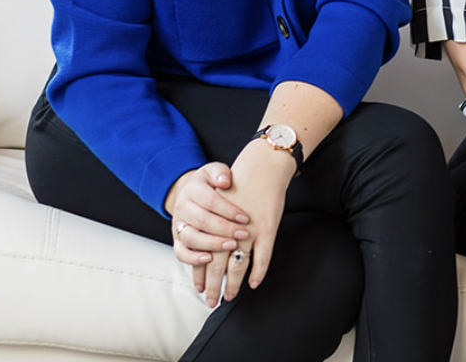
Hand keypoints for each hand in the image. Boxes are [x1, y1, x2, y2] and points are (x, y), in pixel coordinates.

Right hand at [165, 161, 251, 295]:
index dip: (229, 210)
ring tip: (231, 246)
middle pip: (202, 221)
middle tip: (243, 234)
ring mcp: (179, 225)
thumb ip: (220, 173)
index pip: (210, 201)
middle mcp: (182, 207)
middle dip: (226, 229)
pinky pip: (181, 252)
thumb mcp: (214, 171)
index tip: (245, 218)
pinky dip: (193, 258)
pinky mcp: (178, 240)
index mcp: (192, 189)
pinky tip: (209, 259)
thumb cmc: (208, 184)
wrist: (190, 192)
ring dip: (213, 244)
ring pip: (192, 238)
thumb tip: (224, 181)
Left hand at [204, 141, 294, 305]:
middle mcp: (227, 227)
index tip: (199, 287)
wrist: (262, 164)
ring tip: (231, 296)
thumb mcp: (219, 199)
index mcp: (213, 221)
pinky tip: (254, 283)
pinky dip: (258, 271)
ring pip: (237, 264)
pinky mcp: (266, 228)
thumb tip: (204, 242)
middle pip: (216, 263)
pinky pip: (262, 256)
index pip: (202, 253)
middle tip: (212, 301)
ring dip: (234, 283)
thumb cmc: (240, 181)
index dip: (200, 272)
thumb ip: (211, 221)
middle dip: (213, 284)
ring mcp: (248, 230)